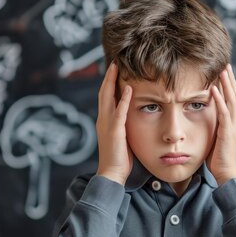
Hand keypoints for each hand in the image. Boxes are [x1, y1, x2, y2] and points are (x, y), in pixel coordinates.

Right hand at [96, 63, 133, 184]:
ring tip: (116, 68)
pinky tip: (128, 88)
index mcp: (105, 121)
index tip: (114, 71)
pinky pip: (119, 112)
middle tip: (114, 63)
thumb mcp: (122, 137)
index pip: (105, 97)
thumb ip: (124, 125)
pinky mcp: (114, 131)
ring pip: (107, 97)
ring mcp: (107, 124)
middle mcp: (103, 119)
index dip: (109, 83)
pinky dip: (122, 99)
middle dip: (108, 77)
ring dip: (112, 81)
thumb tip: (132, 116)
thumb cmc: (119, 158)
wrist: (111, 173)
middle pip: (103, 92)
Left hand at [206, 64, 235, 184]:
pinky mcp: (228, 132)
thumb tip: (204, 121)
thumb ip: (214, 129)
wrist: (228, 176)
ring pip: (232, 100)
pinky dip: (219, 99)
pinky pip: (223, 112)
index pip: (233, 100)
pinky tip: (213, 89)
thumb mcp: (216, 141)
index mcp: (234, 124)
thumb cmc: (220, 162)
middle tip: (226, 65)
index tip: (224, 73)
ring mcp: (234, 127)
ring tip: (222, 70)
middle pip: (235, 96)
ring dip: (226, 84)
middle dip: (230, 80)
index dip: (229, 86)